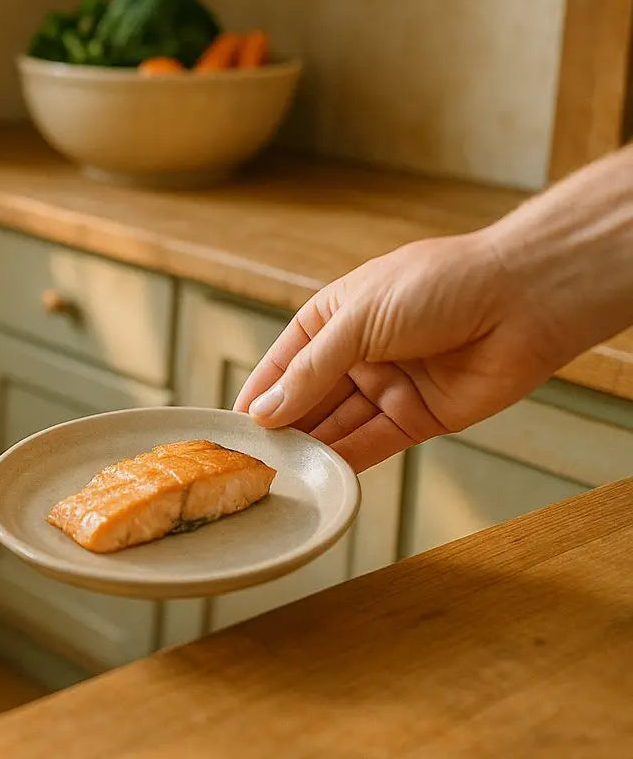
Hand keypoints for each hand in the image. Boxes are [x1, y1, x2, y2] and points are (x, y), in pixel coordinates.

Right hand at [232, 233, 564, 472]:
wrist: (525, 299)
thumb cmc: (441, 285)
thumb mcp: (359, 319)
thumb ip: (312, 370)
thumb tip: (267, 410)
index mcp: (335, 317)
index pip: (284, 362)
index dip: (260, 393)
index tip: (234, 426)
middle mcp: (357, 353)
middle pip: (308, 398)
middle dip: (282, 427)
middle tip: (251, 459)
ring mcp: (387, 387)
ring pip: (337, 425)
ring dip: (311, 448)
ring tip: (278, 472)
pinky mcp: (418, 417)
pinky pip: (373, 443)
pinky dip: (347, 459)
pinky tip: (321, 473)